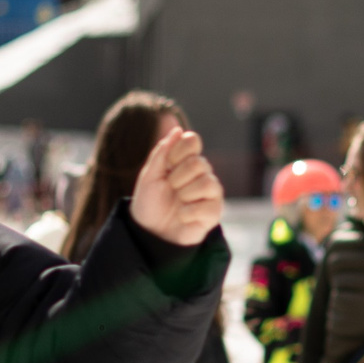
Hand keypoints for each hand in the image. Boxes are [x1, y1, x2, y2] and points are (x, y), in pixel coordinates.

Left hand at [130, 128, 222, 246]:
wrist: (149, 232)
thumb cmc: (149, 202)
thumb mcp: (149, 176)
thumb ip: (162, 152)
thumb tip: (178, 129)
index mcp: (185, 160)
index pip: (192, 140)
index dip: (178, 151)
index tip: (167, 165)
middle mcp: (201, 173)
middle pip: (200, 162)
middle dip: (177, 178)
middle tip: (170, 188)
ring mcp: (210, 193)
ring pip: (207, 183)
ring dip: (185, 195)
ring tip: (178, 203)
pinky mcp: (214, 212)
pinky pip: (208, 206)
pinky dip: (188, 212)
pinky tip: (182, 216)